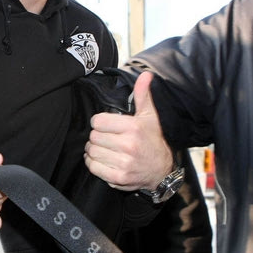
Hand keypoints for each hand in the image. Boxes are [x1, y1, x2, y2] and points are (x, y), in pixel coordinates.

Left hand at [84, 71, 173, 190]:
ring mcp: (123, 163)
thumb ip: (143, 95)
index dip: (99, 122)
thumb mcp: (149, 116)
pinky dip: (93, 163)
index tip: (106, 125)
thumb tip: (146, 75)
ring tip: (104, 148)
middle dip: (97, 137)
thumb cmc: (153, 140)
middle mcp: (128, 145)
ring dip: (93, 150)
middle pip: (93, 137)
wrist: (162, 170)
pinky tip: (102, 159)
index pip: (98, 121)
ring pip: (91, 152)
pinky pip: (93, 167)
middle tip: (105, 138)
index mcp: (133, 128)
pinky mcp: (118, 178)